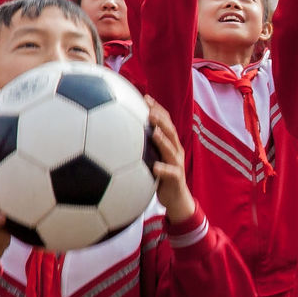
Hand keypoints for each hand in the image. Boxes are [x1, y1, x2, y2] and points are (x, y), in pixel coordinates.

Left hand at [146, 96, 197, 223]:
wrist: (176, 199)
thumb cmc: (160, 177)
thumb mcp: (150, 158)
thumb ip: (142, 146)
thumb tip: (120, 133)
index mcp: (169, 144)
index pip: (165, 122)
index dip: (157, 108)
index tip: (145, 97)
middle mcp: (175, 151)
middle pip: (170, 131)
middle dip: (161, 118)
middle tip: (149, 109)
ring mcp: (177, 164)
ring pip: (172, 149)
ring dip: (163, 140)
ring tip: (153, 132)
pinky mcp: (177, 179)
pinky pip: (171, 174)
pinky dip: (163, 169)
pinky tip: (154, 167)